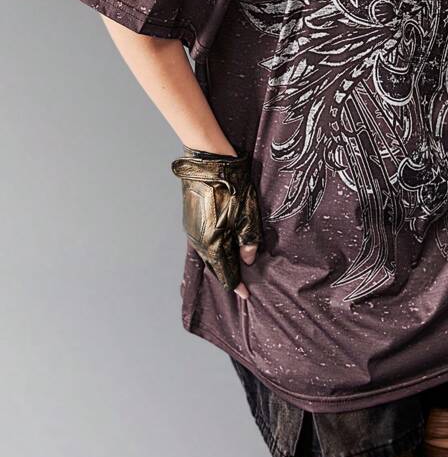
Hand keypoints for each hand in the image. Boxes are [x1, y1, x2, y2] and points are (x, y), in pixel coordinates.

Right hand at [171, 146, 262, 297]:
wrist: (208, 162)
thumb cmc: (231, 185)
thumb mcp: (247, 213)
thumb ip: (248, 240)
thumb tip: (248, 260)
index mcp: (214, 243)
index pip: (226, 273)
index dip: (237, 285)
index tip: (246, 294)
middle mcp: (199, 241)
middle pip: (215, 267)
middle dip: (228, 276)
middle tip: (241, 284)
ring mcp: (191, 230)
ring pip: (207, 255)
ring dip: (220, 263)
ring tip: (232, 268)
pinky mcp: (189, 220)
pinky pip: (202, 244)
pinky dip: (212, 251)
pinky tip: (221, 248)